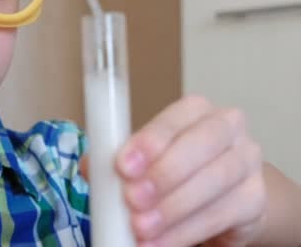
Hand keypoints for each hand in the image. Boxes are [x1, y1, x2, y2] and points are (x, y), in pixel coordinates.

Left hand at [80, 96, 266, 246]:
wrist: (220, 196)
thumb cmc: (174, 169)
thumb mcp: (144, 160)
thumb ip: (114, 160)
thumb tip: (90, 168)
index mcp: (194, 110)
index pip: (174, 117)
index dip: (150, 141)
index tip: (123, 166)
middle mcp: (226, 128)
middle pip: (202, 143)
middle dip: (164, 173)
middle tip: (132, 200)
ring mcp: (246, 161)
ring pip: (215, 180)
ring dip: (173, 208)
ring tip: (140, 228)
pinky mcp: (254, 199)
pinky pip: (222, 215)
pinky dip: (186, 232)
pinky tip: (160, 243)